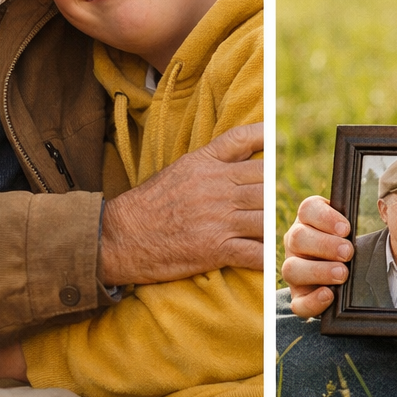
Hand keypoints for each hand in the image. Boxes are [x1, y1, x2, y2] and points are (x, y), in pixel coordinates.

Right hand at [100, 123, 264, 285]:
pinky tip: (271, 260)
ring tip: (274, 232)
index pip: (245, 140)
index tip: (278, 140)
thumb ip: (212, 159)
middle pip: (266, 182)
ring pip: (267, 217)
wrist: (117, 237)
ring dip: (275, 225)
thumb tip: (241, 151)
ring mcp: (218, 218)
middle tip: (275, 204)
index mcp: (206, 165)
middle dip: (275, 193)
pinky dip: (268, 258)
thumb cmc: (148, 203)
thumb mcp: (179, 169)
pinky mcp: (215, 248)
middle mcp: (217, 188)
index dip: (267, 137)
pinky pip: (255, 253)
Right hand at [280, 195, 352, 317]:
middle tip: (348, 252)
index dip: (325, 217)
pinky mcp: (299, 296)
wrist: (347, 274)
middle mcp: (296, 243)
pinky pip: (298, 303)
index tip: (346, 229)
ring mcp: (294, 270)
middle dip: (325, 245)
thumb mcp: (351, 231)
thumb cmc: (349, 245)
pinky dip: (313, 300)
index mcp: (308, 221)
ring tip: (342, 273)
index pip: (307, 209)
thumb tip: (388, 213)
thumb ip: (354, 225)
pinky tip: (329, 295)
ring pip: (291, 269)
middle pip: (297, 237)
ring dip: (319, 271)